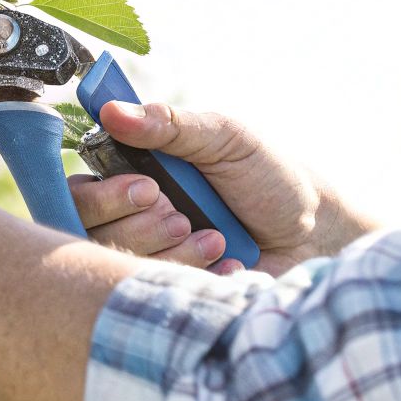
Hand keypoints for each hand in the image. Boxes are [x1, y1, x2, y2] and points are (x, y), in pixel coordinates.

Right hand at [69, 101, 375, 275]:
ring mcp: (153, 256)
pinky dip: (194, 270)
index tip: (146, 187)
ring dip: (170, 247)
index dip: (103, 194)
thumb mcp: (225, 138)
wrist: (318, 234)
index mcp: (137, 174)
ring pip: (122, 262)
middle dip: (136, 222)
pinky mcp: (174, 290)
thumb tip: (112, 109)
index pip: (82, 189)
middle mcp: (135, 217)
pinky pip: (157, 291)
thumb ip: (169, 125)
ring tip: (216, 236)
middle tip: (177, 212)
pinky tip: (227, 259)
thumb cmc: (272, 178)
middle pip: (91, 231)